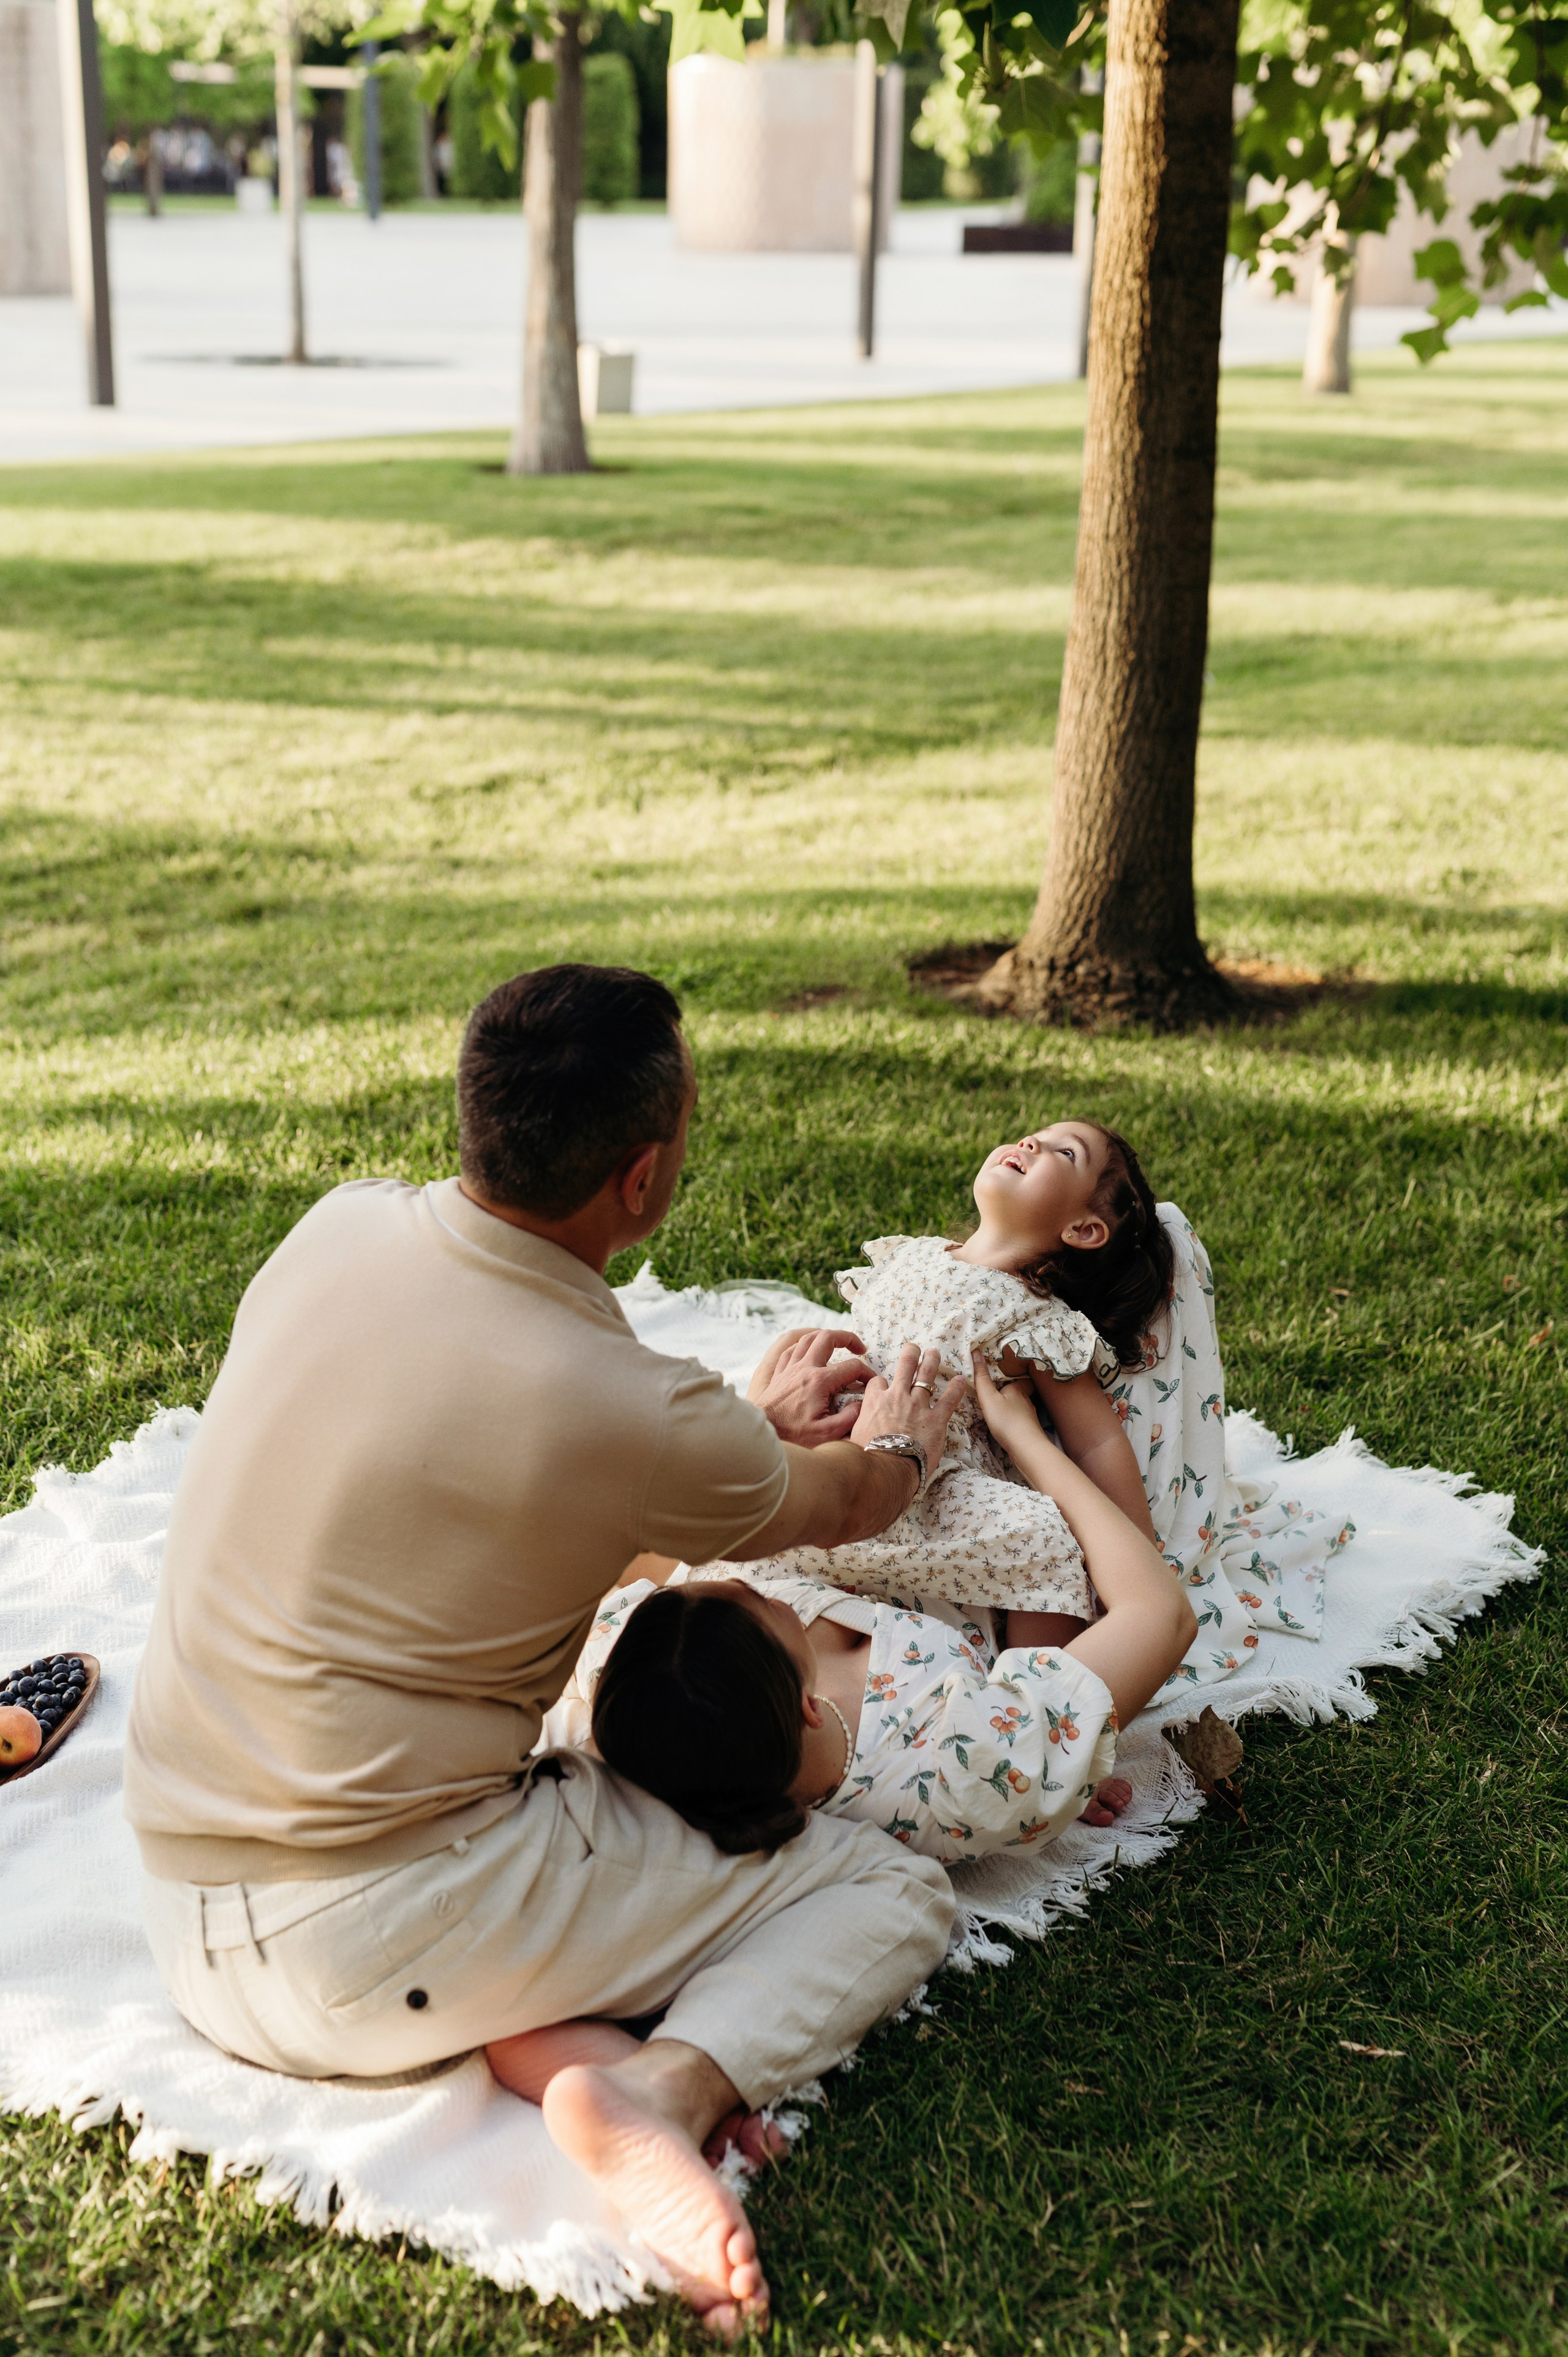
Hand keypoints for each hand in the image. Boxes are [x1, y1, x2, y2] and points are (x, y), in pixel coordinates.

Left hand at [748, 1327, 870, 1446]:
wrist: (764, 1434)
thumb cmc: (793, 1435)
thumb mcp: (827, 1433)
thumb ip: (849, 1418)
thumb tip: (861, 1404)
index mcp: (819, 1381)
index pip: (852, 1367)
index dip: (867, 1373)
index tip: (871, 1382)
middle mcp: (805, 1368)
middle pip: (828, 1337)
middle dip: (847, 1338)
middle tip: (859, 1348)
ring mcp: (790, 1368)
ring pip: (807, 1338)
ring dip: (825, 1337)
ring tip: (837, 1344)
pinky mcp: (779, 1373)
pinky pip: (790, 1349)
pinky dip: (803, 1345)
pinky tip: (809, 1352)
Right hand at [849, 1342, 965, 1470]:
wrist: (886, 1468)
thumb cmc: (866, 1456)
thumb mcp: (851, 1437)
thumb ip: (850, 1429)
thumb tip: (841, 1433)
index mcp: (875, 1401)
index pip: (878, 1382)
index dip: (881, 1383)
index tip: (884, 1385)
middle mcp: (897, 1397)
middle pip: (904, 1367)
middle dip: (910, 1354)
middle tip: (914, 1347)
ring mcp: (918, 1406)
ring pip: (926, 1376)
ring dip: (931, 1362)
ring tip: (934, 1352)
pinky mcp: (935, 1420)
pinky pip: (949, 1401)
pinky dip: (956, 1389)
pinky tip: (960, 1380)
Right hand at [971, 1350, 1050, 1454]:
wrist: (1026, 1448)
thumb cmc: (1006, 1420)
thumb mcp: (988, 1397)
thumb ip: (981, 1377)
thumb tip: (976, 1351)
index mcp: (1018, 1389)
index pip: (1021, 1377)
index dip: (1015, 1374)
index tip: (1005, 1373)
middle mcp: (1027, 1400)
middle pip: (1021, 1392)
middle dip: (1013, 1391)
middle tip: (1000, 1390)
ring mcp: (1030, 1416)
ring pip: (1021, 1406)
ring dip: (1013, 1406)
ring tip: (1001, 1406)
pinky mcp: (1029, 1429)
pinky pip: (1021, 1419)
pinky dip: (1015, 1419)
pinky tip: (1007, 1424)